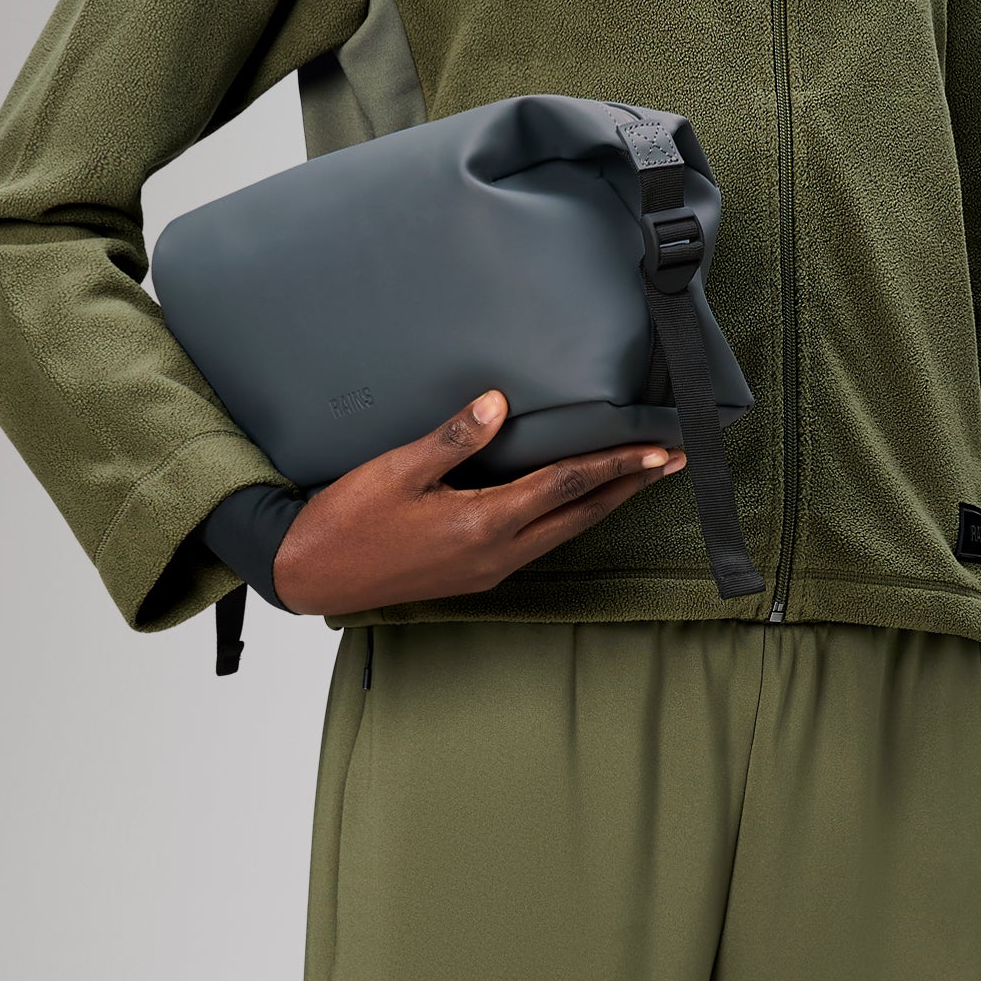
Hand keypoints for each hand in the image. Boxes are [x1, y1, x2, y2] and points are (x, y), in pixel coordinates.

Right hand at [271, 388, 685, 615]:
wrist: (308, 575)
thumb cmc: (345, 522)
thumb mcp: (395, 470)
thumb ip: (451, 438)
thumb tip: (497, 405)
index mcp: (483, 524)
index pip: (566, 484)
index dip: (616, 464)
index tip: (657, 449)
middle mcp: (497, 553)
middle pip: (580, 515)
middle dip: (630, 489)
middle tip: (672, 464)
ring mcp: (488, 569)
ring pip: (563, 533)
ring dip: (603, 504)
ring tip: (638, 480)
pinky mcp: (474, 574)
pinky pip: (538, 543)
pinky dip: (568, 517)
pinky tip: (573, 502)